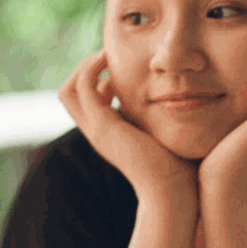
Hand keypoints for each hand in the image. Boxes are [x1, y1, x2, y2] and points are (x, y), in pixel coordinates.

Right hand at [59, 51, 199, 205]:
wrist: (174, 192)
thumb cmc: (178, 166)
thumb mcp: (163, 131)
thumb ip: (161, 115)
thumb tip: (179, 99)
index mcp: (109, 132)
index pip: (84, 99)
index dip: (96, 77)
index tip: (119, 65)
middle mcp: (96, 131)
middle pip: (68, 93)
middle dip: (84, 68)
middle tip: (107, 55)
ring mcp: (96, 130)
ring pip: (68, 90)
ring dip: (85, 66)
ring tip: (107, 55)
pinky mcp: (103, 126)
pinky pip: (83, 88)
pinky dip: (92, 69)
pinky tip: (113, 62)